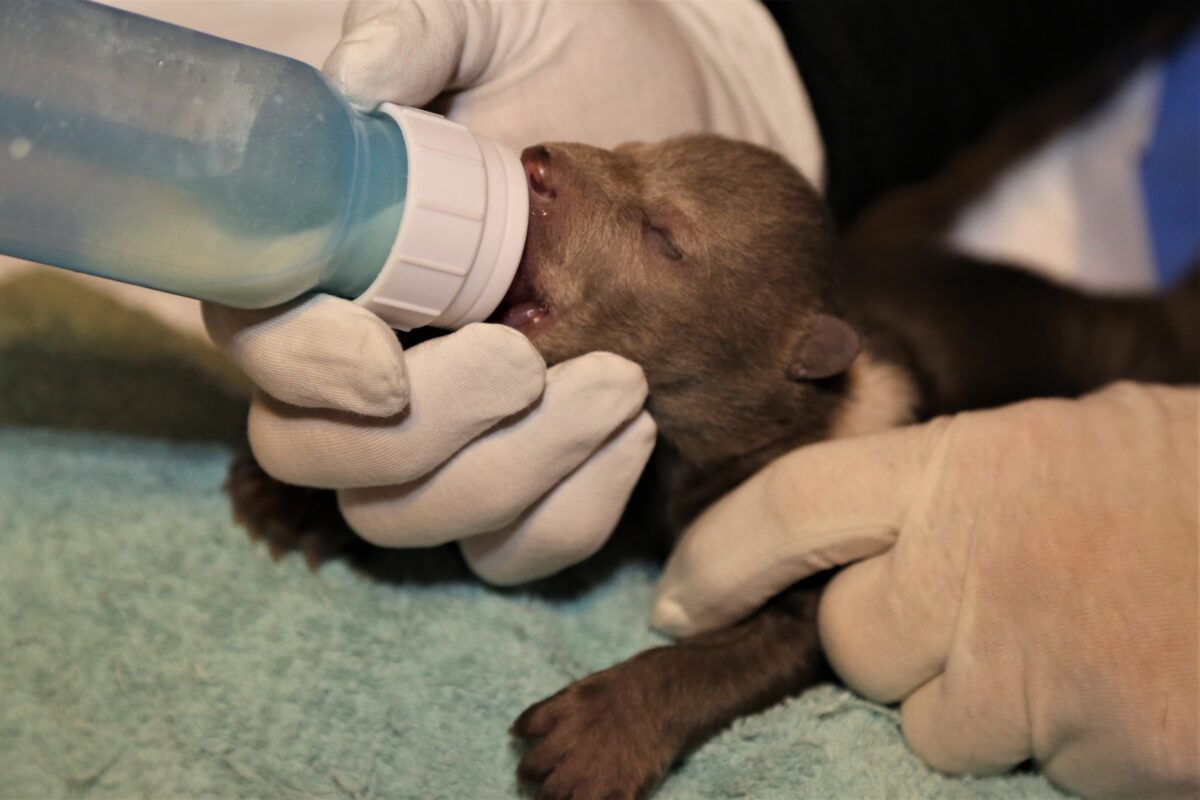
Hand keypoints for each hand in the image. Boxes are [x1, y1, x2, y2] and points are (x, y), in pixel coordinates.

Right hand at [204, 0, 820, 581]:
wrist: (686, 150)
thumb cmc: (580, 73)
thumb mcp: (504, 25)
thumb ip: (421, 33)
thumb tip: (354, 79)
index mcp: (330, 262)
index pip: (257, 343)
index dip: (304, 368)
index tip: (391, 361)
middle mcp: (365, 366)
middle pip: (320, 458)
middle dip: (426, 433)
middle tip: (533, 358)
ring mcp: (439, 440)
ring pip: (410, 520)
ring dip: (513, 474)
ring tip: (624, 386)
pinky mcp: (519, 486)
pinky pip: (510, 553)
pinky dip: (571, 513)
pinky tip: (637, 433)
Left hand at [653, 383, 1197, 798]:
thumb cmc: (1188, 482)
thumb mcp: (1065, 440)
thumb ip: (953, 483)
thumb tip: (866, 526)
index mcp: (967, 466)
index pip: (792, 506)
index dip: (720, 557)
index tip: (677, 597)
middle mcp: (979, 567)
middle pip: (852, 640)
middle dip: (885, 641)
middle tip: (972, 611)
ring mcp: (1038, 668)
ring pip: (929, 721)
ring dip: (972, 702)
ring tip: (1068, 643)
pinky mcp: (1099, 752)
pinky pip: (1021, 765)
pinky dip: (1052, 743)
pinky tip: (1117, 687)